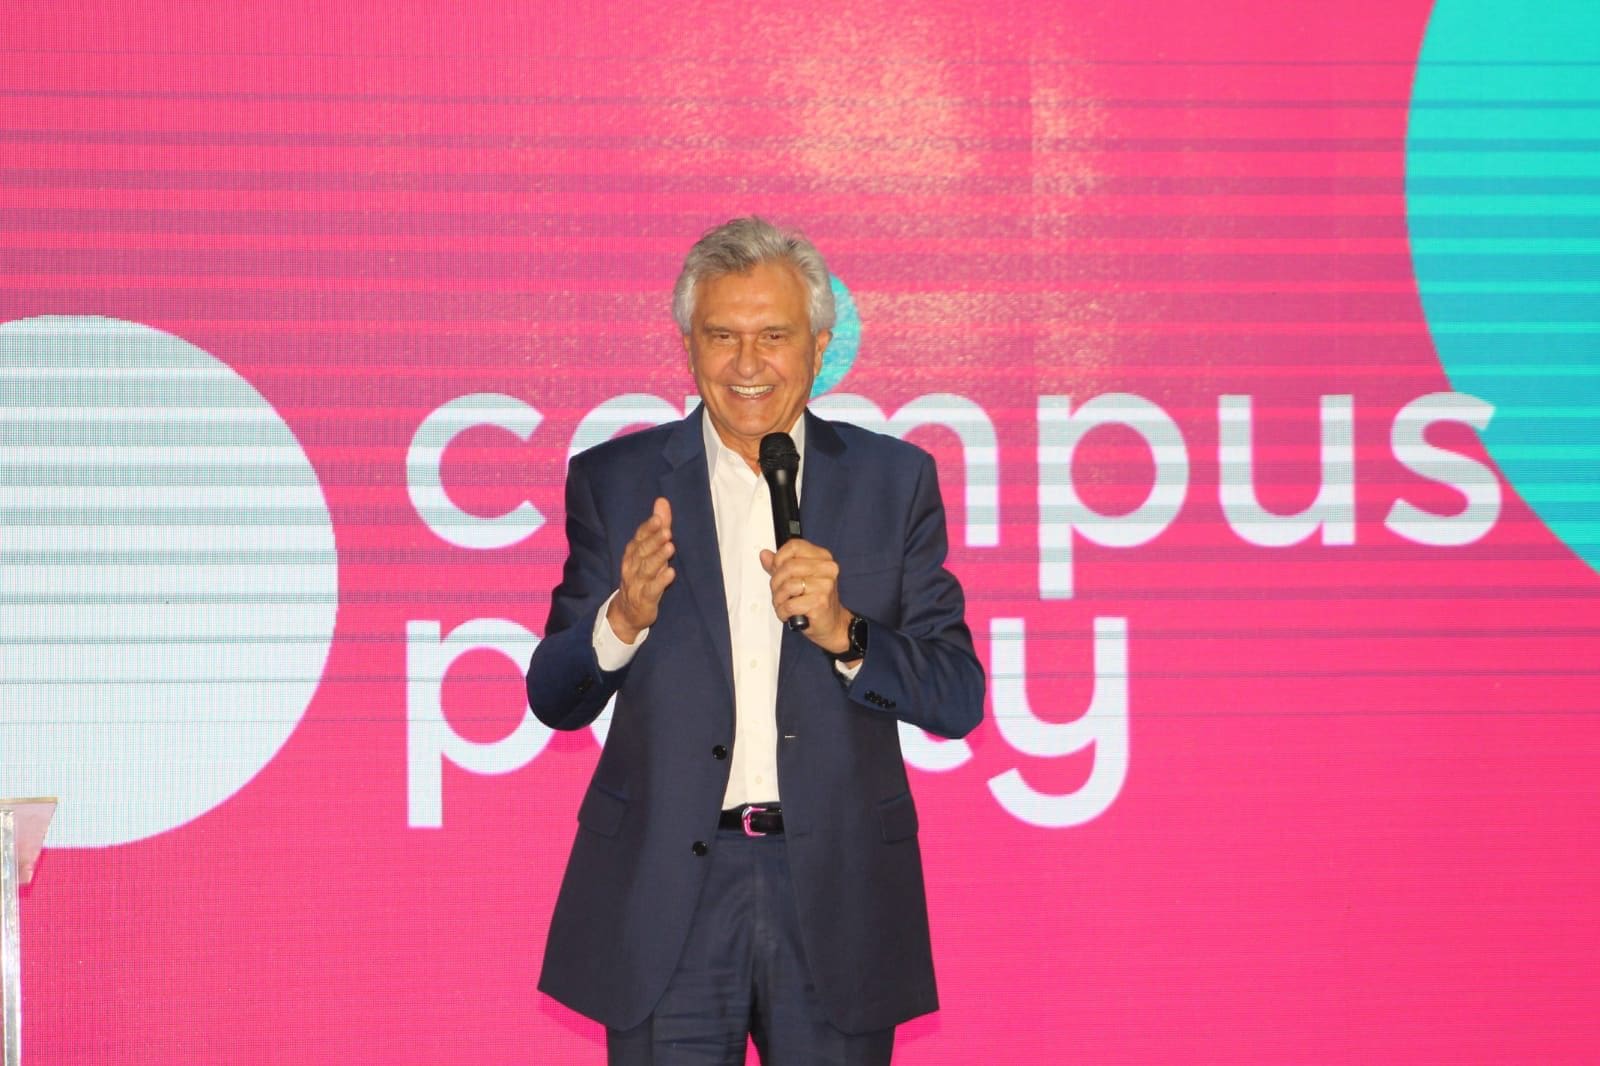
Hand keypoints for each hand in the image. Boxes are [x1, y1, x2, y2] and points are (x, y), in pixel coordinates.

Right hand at [608, 497, 674, 642]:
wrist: (628, 611)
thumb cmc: (642, 575)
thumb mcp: (650, 550)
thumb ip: (658, 526)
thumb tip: (662, 501)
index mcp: (633, 553)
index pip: (639, 538)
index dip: (648, 528)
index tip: (659, 518)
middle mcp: (632, 566)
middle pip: (642, 551)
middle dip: (653, 541)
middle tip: (667, 531)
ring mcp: (637, 583)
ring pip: (646, 569)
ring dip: (658, 558)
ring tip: (670, 547)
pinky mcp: (644, 599)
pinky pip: (651, 590)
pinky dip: (660, 581)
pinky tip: (670, 574)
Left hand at [760, 539, 852, 656]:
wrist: (832, 623)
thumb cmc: (815, 600)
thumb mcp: (798, 578)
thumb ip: (781, 565)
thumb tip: (765, 555)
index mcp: (822, 557)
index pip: (794, 546)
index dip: (779, 558)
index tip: (776, 569)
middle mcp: (827, 568)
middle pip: (788, 566)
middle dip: (776, 583)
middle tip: (779, 593)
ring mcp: (825, 585)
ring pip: (787, 586)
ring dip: (779, 599)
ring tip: (784, 605)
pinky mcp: (820, 603)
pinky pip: (789, 605)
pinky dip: (783, 612)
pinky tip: (788, 614)